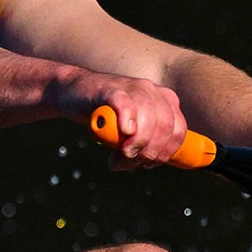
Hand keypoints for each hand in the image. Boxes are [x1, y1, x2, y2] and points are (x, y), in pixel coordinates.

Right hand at [72, 74, 186, 167]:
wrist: (73, 93)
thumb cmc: (104, 115)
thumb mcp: (129, 130)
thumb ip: (140, 144)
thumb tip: (143, 164)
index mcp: (163, 100)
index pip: (178, 129)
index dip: (166, 152)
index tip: (148, 164)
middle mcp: (152, 90)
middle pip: (164, 125)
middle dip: (150, 151)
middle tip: (131, 160)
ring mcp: (131, 87)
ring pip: (148, 117)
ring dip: (138, 142)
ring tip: (121, 154)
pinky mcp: (109, 89)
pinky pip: (125, 104)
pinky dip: (127, 119)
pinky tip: (124, 131)